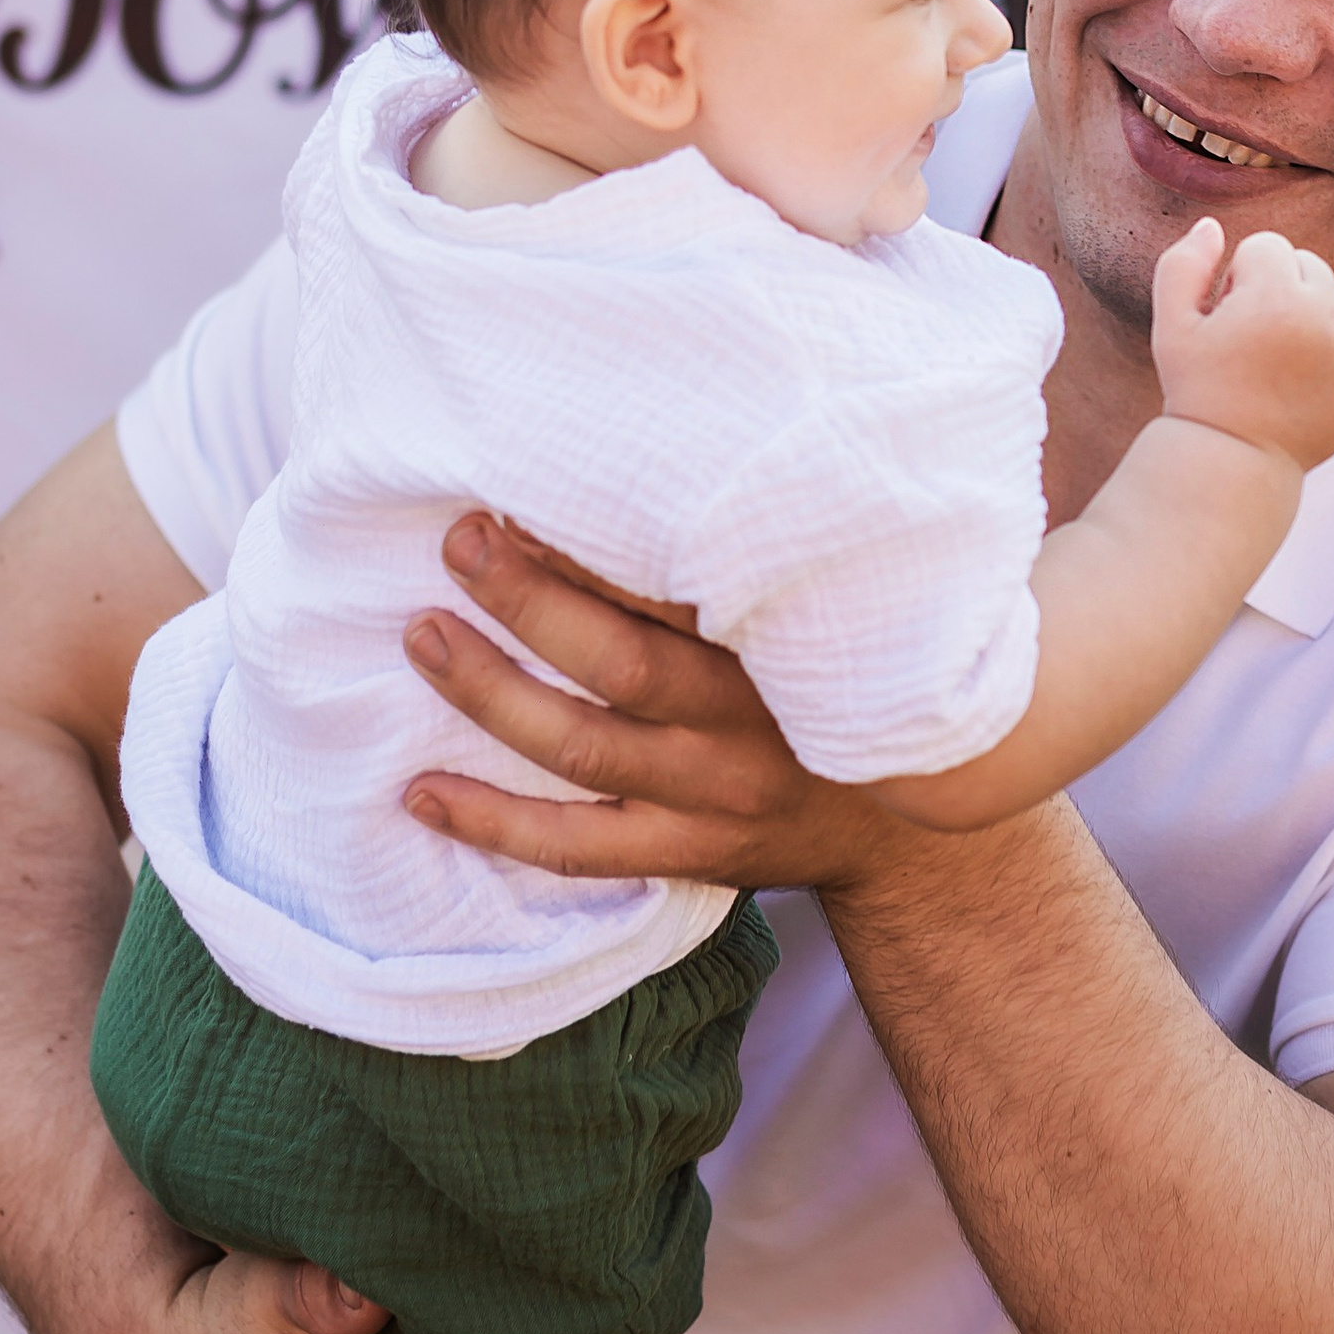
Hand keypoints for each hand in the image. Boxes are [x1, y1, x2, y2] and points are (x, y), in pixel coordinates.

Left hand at [400, 513, 909, 891]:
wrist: (911, 833)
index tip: (518, 495)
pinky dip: (493, 822)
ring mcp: (714, 796)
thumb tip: (619, 479)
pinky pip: (576, 848)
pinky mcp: (688, 854)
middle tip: (459, 545)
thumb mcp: (819, 615)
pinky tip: (422, 793)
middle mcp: (747, 722)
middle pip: (619, 663)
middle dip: (526, 600)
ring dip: (489, 693)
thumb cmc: (842, 688)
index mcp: (779, 643)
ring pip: (583, 748)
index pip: (673, 585)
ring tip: (424, 638)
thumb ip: (739, 563)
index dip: (586, 542)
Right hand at [1149, 222, 1333, 473]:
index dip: (1240, 280)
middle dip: (1280, 290)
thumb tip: (1212, 225)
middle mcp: (1325, 317)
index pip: (1267, 246)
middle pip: (1308, 265)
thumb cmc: (1197, 388)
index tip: (1231, 318)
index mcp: (1275, 296)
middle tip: (1255, 340)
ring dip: (1315, 314)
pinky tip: (1313, 373)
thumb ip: (1183, 263)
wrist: (1236, 457)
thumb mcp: (1170, 325)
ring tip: (1284, 358)